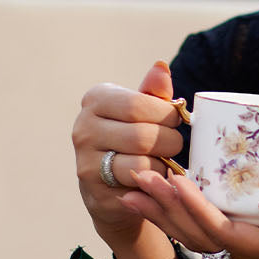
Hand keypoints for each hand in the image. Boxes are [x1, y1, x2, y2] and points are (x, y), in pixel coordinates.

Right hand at [72, 60, 184, 245]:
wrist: (114, 187)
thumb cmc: (134, 139)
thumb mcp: (144, 112)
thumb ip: (154, 92)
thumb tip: (162, 66)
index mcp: (96, 99)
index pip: (140, 104)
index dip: (167, 115)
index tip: (174, 122)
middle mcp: (83, 128)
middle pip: (144, 136)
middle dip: (170, 142)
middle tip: (174, 145)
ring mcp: (85, 162)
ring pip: (142, 162)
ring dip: (164, 165)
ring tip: (165, 162)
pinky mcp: (96, 193)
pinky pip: (140, 186)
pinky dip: (157, 183)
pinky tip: (157, 179)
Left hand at [128, 171, 258, 258]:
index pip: (225, 232)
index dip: (196, 208)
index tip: (173, 180)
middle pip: (202, 236)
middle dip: (168, 209)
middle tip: (136, 178)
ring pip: (202, 235)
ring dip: (169, 212)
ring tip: (137, 187)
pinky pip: (216, 227)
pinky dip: (189, 210)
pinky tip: (172, 192)